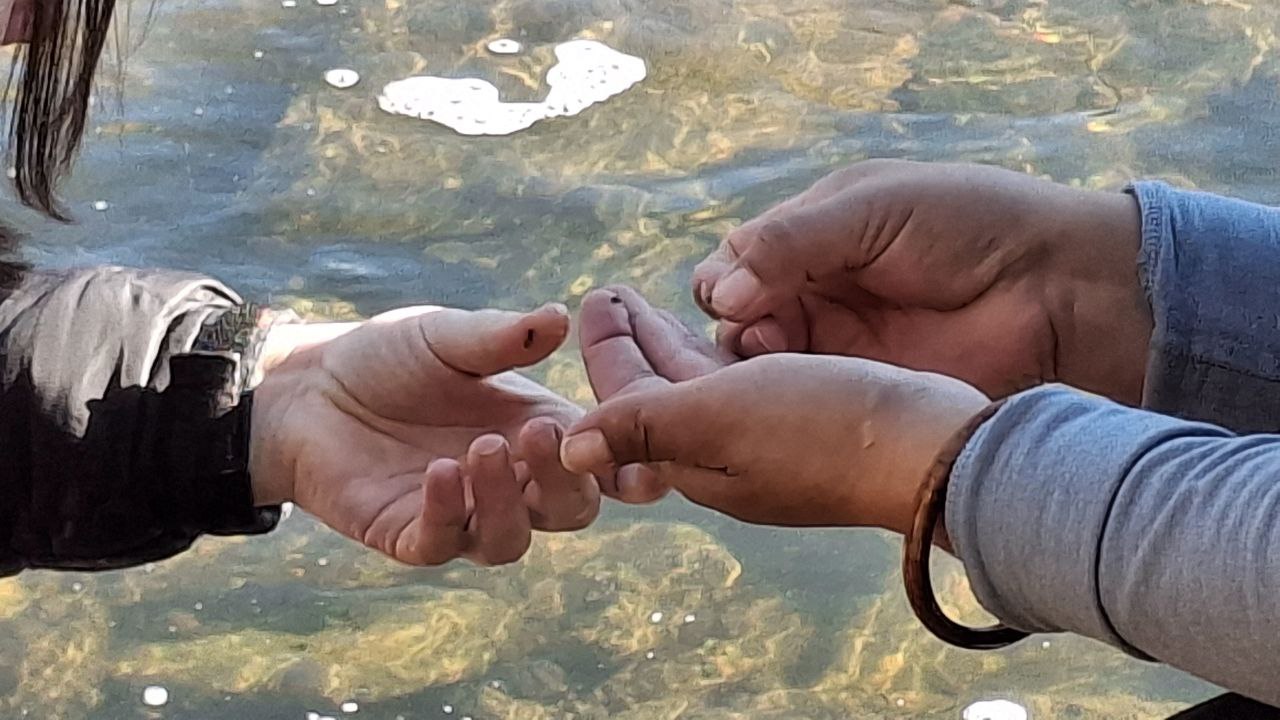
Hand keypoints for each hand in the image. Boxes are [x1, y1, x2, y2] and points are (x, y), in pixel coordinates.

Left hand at [248, 304, 599, 565]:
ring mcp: (463, 513)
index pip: (598, 460)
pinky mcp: (409, 534)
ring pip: (510, 540)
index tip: (630, 439)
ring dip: (506, 501)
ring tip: (482, 449)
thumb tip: (560, 317)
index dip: (624, 462)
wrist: (307, 386)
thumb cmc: (388, 357)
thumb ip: (504, 336)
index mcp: (537, 431)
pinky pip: (443, 542)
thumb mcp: (449, 337)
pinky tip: (440, 473)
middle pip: (569, 510)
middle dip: (567, 483)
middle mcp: (510, 480)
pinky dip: (449, 512)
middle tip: (539, 436)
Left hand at [562, 286, 987, 533]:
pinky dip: (720, 355)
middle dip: (630, 345)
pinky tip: (726, 330)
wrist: (938, 452)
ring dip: (669, 347)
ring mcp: (769, 448)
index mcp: (693, 461)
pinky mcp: (809, 428)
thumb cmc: (823, 428)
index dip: (604, 349)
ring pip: (700, 390)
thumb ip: (640, 427)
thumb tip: (566, 451)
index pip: (626, 402)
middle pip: (657, 396)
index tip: (589, 295)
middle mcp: (725, 461)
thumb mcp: (719, 419)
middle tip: (609, 291)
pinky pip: (744, 388)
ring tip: (648, 303)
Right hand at [693, 159, 1150, 402]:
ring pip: (759, 355)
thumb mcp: (874, 208)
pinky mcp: (856, 388)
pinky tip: (776, 393)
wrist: (1057, 290)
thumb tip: (723, 290)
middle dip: (731, 319)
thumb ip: (793, 241)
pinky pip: (799, 393)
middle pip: (740, 309)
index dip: (727, 275)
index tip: (731, 295)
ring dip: (746, 359)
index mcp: (815, 231)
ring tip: (759, 360)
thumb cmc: (969, 227)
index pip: (741, 257)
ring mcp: (835, 342)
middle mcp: (816, 286)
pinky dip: (778, 393)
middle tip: (747, 333)